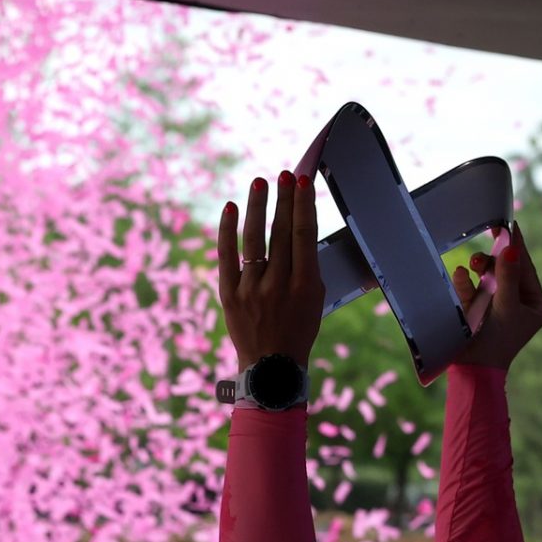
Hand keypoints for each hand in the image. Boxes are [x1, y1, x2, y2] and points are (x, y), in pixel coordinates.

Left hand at [218, 171, 324, 371]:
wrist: (270, 366)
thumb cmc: (298, 329)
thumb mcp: (315, 298)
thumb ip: (308, 265)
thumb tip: (299, 228)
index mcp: (305, 284)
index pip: (303, 234)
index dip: (302, 204)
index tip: (302, 180)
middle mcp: (277, 284)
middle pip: (280, 233)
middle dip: (283, 200)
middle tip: (283, 175)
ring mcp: (250, 289)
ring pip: (253, 240)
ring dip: (257, 208)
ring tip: (259, 183)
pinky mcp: (229, 294)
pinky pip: (226, 257)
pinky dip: (227, 231)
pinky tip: (230, 209)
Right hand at [450, 220, 541, 371]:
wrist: (472, 372)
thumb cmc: (497, 342)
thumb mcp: (506, 306)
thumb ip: (507, 276)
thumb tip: (511, 248)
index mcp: (534, 304)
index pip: (526, 269)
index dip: (518, 246)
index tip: (511, 224)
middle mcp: (517, 304)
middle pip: (506, 271)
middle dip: (494, 261)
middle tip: (486, 246)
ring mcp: (495, 309)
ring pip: (487, 279)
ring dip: (479, 271)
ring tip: (472, 264)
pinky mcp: (475, 314)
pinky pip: (470, 292)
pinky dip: (465, 284)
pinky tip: (460, 275)